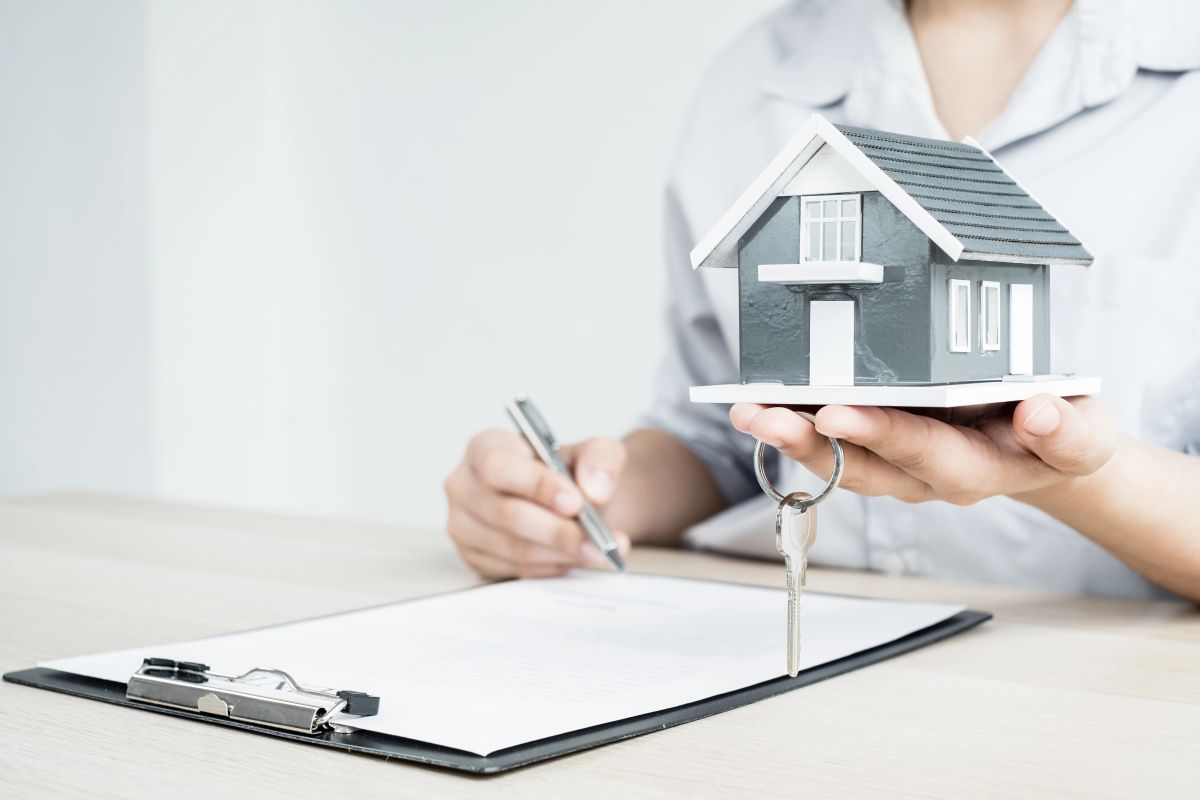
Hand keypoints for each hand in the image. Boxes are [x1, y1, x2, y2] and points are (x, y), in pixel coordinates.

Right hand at [444, 430, 631, 578]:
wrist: (567, 500)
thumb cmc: (568, 471)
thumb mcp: (594, 452)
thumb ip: (600, 459)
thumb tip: (595, 489)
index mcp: (484, 448)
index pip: (499, 467)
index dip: (536, 486)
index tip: (576, 502)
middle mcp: (464, 485)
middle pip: (505, 513)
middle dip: (556, 530)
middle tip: (594, 539)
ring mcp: (464, 525)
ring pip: (512, 547)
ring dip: (559, 553)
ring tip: (596, 551)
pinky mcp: (475, 557)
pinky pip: (514, 568)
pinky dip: (551, 567)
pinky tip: (574, 558)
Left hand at [729, 394, 1118, 504]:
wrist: (1045, 448)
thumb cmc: (1060, 436)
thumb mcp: (1085, 435)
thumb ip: (1068, 433)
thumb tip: (1038, 413)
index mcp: (978, 469)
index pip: (925, 452)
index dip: (880, 435)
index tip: (836, 413)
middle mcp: (926, 476)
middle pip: (861, 465)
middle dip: (808, 441)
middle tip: (763, 417)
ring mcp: (898, 468)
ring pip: (836, 460)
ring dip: (788, 437)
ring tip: (746, 410)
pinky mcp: (880, 452)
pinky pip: (832, 446)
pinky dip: (796, 426)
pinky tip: (762, 404)